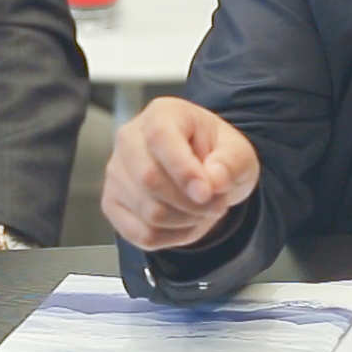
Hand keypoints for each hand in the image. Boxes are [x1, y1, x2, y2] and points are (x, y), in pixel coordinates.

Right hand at [102, 97, 259, 250]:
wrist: (204, 171)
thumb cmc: (217, 154)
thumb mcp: (238, 152)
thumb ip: (231, 163)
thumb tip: (214, 182)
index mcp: (162, 114)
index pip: (160, 138)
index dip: (184, 170)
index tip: (207, 192)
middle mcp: (129, 138)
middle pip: (150, 179)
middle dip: (191, 203)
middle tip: (217, 204)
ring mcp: (116, 172)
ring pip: (148, 212)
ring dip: (186, 221)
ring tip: (203, 210)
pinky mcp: (112, 203)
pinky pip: (141, 234)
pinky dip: (172, 237)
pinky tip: (186, 224)